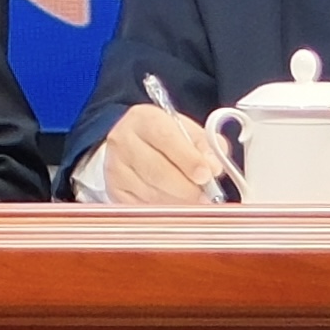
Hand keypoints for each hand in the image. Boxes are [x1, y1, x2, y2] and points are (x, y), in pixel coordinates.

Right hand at [93, 98, 228, 205]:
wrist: (133, 147)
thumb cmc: (168, 140)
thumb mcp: (190, 133)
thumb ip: (208, 147)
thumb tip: (214, 168)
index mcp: (144, 119)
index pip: (166, 138)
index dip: (188, 159)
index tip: (206, 175)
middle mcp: (123, 140)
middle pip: (156, 170)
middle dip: (187, 187)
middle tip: (206, 196)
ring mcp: (115, 167)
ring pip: (151, 193)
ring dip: (178, 201)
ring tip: (193, 201)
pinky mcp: (114, 190)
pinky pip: (143, 207)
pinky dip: (164, 210)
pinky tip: (175, 204)